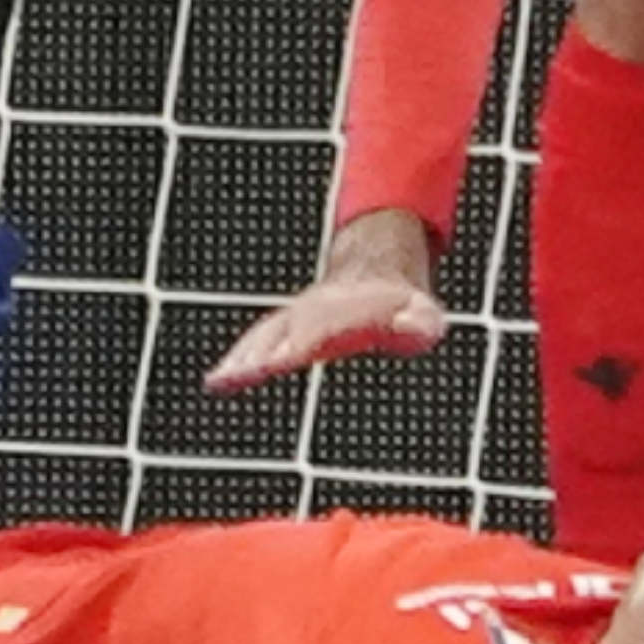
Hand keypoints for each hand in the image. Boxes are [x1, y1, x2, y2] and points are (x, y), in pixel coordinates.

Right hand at [205, 206, 447, 386]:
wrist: (376, 264)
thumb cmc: (403, 301)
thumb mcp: (424, 311)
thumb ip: (420, 320)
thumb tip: (419, 325)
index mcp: (348, 310)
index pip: (321, 327)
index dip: (302, 341)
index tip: (281, 358)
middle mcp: (315, 312)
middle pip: (283, 333)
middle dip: (261, 353)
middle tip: (235, 374)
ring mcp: (298, 318)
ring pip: (265, 337)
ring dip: (243, 356)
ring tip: (220, 379)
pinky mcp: (288, 328)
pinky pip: (259, 342)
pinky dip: (240, 357)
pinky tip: (220, 379)